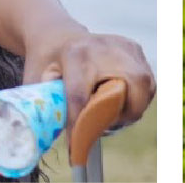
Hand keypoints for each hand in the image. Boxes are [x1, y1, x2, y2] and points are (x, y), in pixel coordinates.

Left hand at [21, 29, 154, 129]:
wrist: (59, 36)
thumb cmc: (47, 62)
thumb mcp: (36, 81)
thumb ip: (43, 107)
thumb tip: (47, 138)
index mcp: (74, 54)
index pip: (81, 96)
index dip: (81, 125)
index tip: (77, 146)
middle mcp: (103, 47)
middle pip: (132, 85)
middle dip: (126, 115)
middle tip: (109, 127)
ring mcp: (124, 46)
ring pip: (145, 86)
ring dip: (134, 108)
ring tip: (114, 116)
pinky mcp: (135, 50)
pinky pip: (148, 82)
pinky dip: (139, 99)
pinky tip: (122, 102)